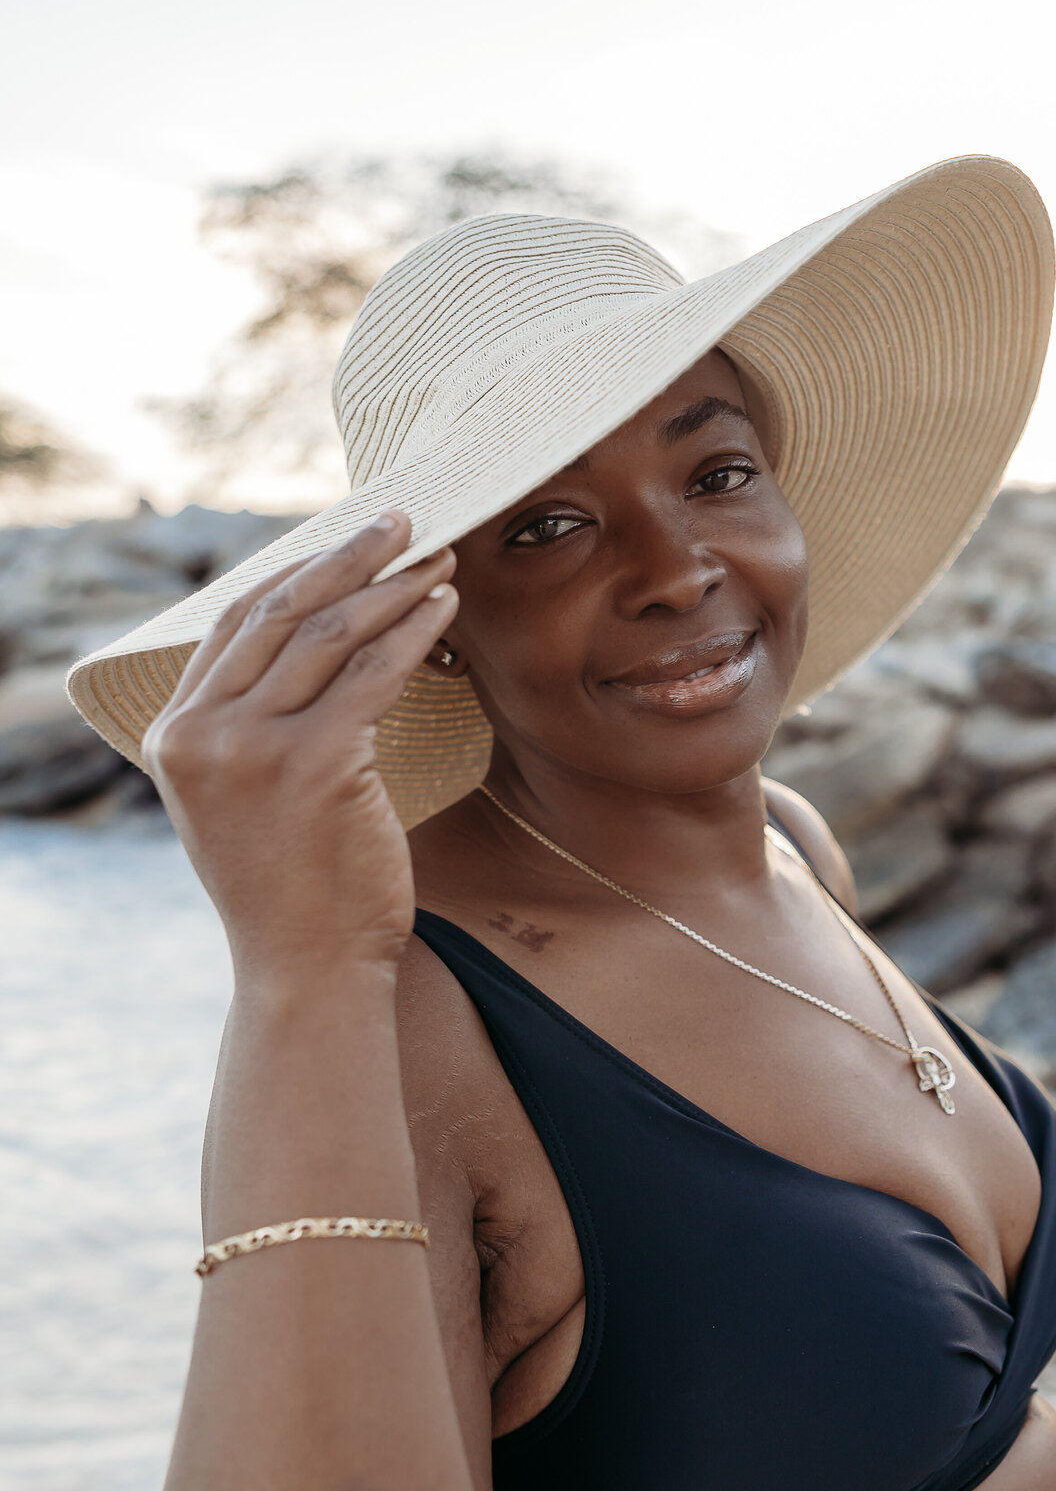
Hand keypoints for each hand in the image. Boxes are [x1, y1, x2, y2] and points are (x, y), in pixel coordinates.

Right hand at [143, 512, 457, 987]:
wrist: (308, 970)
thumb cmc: (292, 886)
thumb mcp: (240, 797)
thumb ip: (248, 726)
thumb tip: (306, 640)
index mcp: (176, 734)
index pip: (236, 621)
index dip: (299, 569)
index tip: (349, 539)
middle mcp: (203, 733)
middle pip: (283, 611)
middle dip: (351, 556)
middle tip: (404, 520)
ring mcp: (253, 747)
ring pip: (332, 633)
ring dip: (393, 586)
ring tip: (439, 558)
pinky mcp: (314, 762)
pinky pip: (375, 672)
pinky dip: (415, 630)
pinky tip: (444, 606)